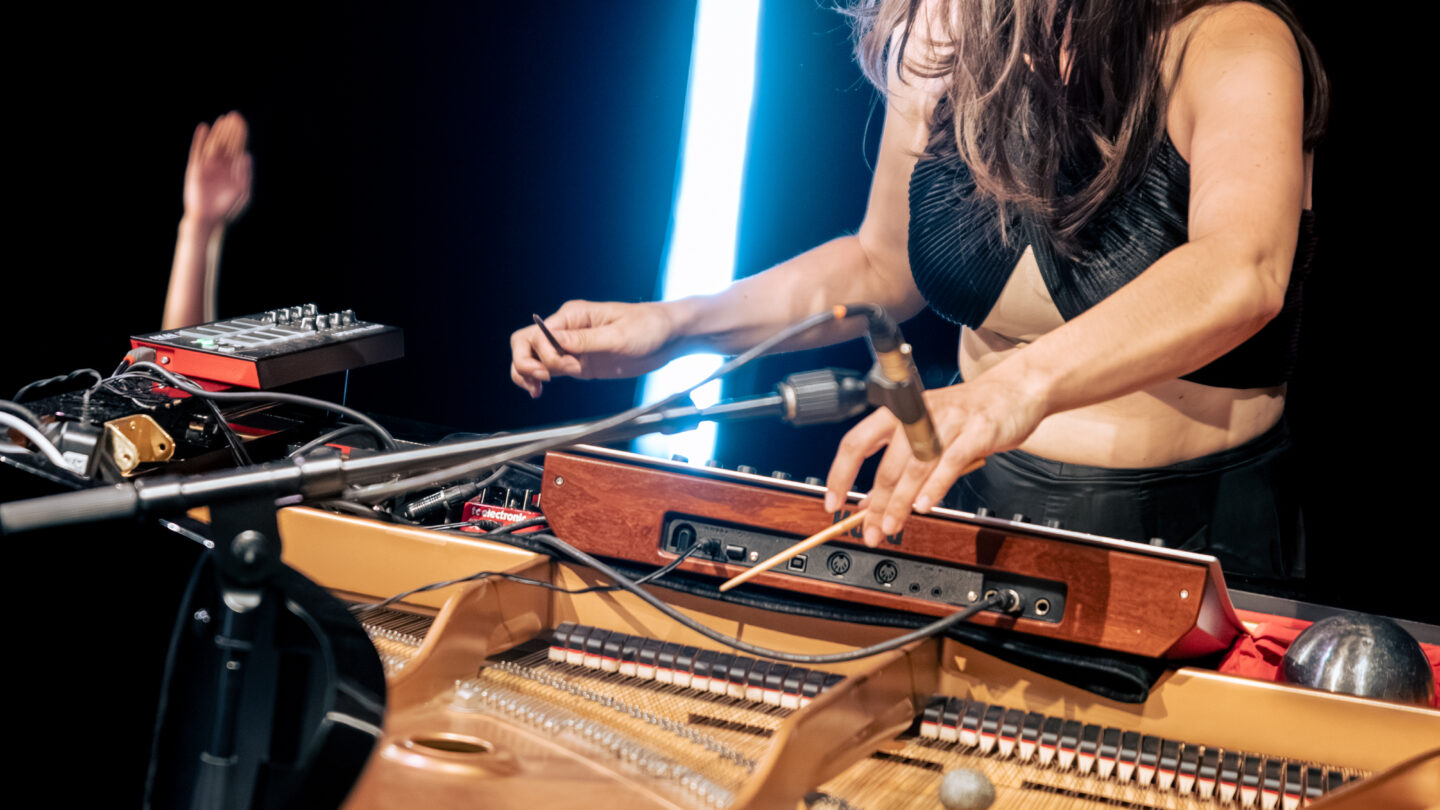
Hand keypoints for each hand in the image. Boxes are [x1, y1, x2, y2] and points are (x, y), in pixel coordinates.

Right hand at [183, 111, 251, 225]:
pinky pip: (197, 150)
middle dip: (231, 130)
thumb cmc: (227, 209)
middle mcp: (221, 166)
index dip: (240, 135)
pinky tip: (204, 128)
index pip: (238, 148)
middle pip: (227, 143)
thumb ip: (244, 174)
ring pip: (214, 144)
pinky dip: (200, 139)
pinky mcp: (196, 169)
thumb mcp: (241, 191)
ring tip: (223, 119)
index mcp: (233, 170)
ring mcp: (208, 166)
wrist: (209, 219)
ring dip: (218, 132)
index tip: (242, 122)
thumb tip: (247, 155)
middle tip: (235, 116)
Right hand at [509, 300, 683, 396]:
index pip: (538, 334)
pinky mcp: (579, 362)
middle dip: (526, 364)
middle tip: (542, 381)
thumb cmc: (648, 326)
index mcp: (573, 315)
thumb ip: (585, 340)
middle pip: (525, 343)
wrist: (668, 336)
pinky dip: (538, 380)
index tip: (561, 369)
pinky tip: (537, 391)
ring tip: (537, 390)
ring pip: (533, 358)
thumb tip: (556, 340)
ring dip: (529, 374)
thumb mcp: (619, 335)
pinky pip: (549, 369)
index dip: (543, 355)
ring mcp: (571, 346)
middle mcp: (567, 329)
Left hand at [824, 375, 1046, 546]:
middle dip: (875, 503)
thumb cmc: (966, 414)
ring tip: (891, 525)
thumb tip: (868, 501)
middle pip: (887, 464)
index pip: (856, 442)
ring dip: (900, 501)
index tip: (833, 502)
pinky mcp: (976, 430)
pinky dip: (935, 486)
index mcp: (899, 412)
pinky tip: (925, 506)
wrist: (1013, 391)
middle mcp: (919, 414)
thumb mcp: (926, 434)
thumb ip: (899, 466)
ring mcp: (948, 420)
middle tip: (870, 529)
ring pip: (916, 466)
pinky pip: (951, 461)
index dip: (840, 474)